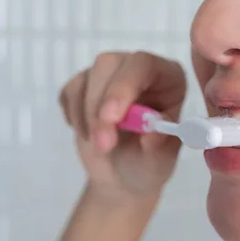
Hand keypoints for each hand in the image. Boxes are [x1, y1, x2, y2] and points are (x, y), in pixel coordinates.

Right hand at [59, 51, 186, 199]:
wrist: (123, 175)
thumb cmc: (148, 165)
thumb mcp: (159, 162)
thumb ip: (158, 146)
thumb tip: (151, 132)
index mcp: (168, 78)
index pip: (144, 64)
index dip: (124, 86)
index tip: (110, 118)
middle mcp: (139, 69)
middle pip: (109, 64)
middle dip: (99, 107)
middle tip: (103, 145)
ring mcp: (111, 73)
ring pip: (88, 77)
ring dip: (87, 116)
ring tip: (101, 146)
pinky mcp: (85, 84)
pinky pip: (71, 90)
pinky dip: (75, 116)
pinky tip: (90, 135)